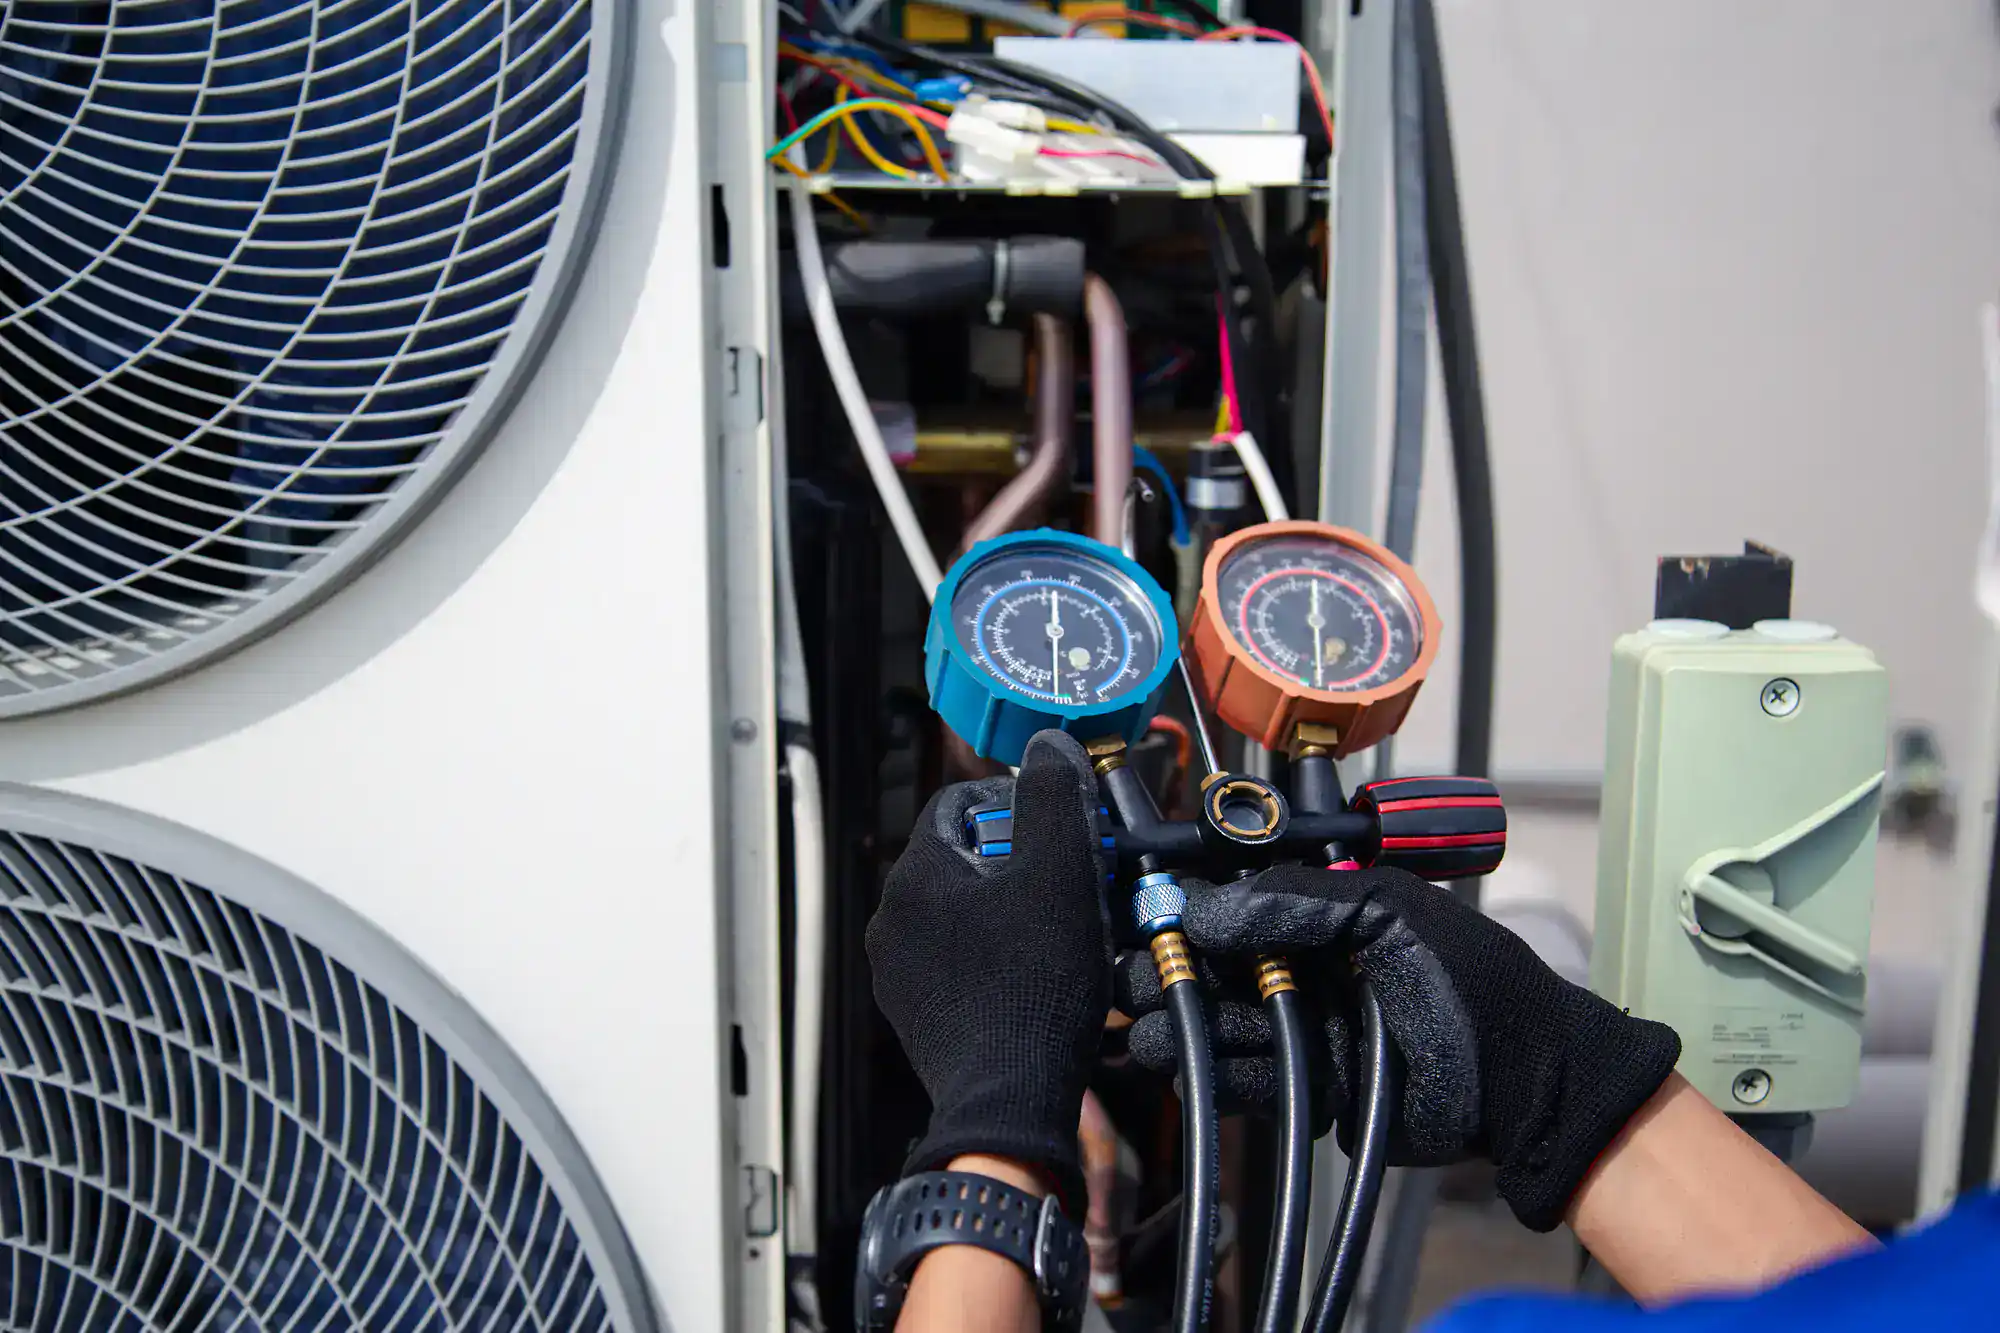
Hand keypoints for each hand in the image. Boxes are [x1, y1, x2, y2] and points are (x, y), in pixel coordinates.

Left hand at [867, 730, 1111, 1210]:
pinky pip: (958, 960)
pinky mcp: (915, 1012)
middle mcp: (892, 917)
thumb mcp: (1061, 874)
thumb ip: (1054, 796)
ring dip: (1011, 910)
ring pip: (963, 911)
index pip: (962, 803)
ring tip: (1062, 933)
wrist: (1011, 1098)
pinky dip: (996, 955)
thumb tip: (1048, 744)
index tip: (1064, 833)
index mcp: (915, 873)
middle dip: (1021, 862)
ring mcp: (898, 970)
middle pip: (965, 858)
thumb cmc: (1035, 987)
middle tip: (1073, 885)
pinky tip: (1036, 976)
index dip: (1020, 808)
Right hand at [1117, 864, 1680, 1230]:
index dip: (1191, 910)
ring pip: (1228, 1025)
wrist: (1526, 1082)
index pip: (1241, 904)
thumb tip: (1205, 911)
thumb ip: (1300, 902)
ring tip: (1145, 1027)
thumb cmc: (1473, 982)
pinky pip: (1254, 1080)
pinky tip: (1184, 1061)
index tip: (1150, 916)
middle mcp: (1311, 968)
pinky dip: (1218, 1072)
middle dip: (1174, 971)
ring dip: (1183, 1024)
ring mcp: (1310, 1028)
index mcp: (1328, 916)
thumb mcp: (1389, 912)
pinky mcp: (1312, 1087)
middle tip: (1135, 977)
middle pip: (1221, 967)